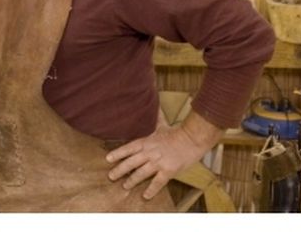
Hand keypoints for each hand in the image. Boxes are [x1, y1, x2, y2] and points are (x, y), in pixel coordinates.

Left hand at [105, 117, 219, 199]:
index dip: (117, 154)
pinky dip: (151, 190)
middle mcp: (149, 153)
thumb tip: (151, 104)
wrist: (192, 139)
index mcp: (146, 142)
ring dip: (132, 180)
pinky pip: (157, 182)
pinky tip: (145, 196)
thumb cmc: (177, 132)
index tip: (108, 159)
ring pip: (141, 173)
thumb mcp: (161, 125)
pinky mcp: (168, 171)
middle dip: (119, 170)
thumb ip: (154, 118)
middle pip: (131, 162)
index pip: (128, 148)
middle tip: (110, 176)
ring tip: (124, 186)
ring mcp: (158, 162)